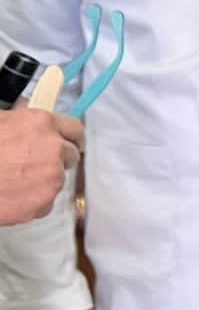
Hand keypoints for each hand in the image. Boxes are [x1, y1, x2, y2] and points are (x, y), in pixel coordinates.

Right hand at [0, 110, 81, 226]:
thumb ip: (18, 115)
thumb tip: (25, 107)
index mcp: (42, 124)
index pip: (75, 128)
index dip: (71, 136)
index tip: (70, 141)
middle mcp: (53, 150)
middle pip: (71, 155)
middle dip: (57, 159)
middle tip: (35, 162)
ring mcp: (51, 178)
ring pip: (57, 179)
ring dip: (43, 180)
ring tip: (15, 179)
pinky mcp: (44, 203)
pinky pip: (46, 201)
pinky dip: (33, 200)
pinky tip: (12, 194)